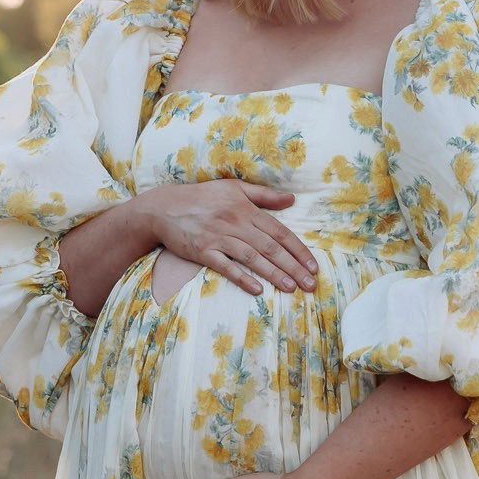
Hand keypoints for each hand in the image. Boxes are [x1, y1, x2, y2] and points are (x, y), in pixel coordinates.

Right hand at [147, 179, 319, 295]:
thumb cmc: (203, 197)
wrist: (164, 207)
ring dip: (274, 274)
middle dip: (293, 267)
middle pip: (270, 248)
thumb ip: (264, 196)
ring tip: (291, 288)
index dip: (298, 250)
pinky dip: (242, 278)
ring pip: (253, 258)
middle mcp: (236, 223)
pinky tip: (257, 289)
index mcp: (246, 209)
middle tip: (311, 284)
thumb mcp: (234, 188)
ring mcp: (219, 238)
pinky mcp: (203, 252)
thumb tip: (292, 199)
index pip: (280, 232)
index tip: (313, 266)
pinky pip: (226, 267)